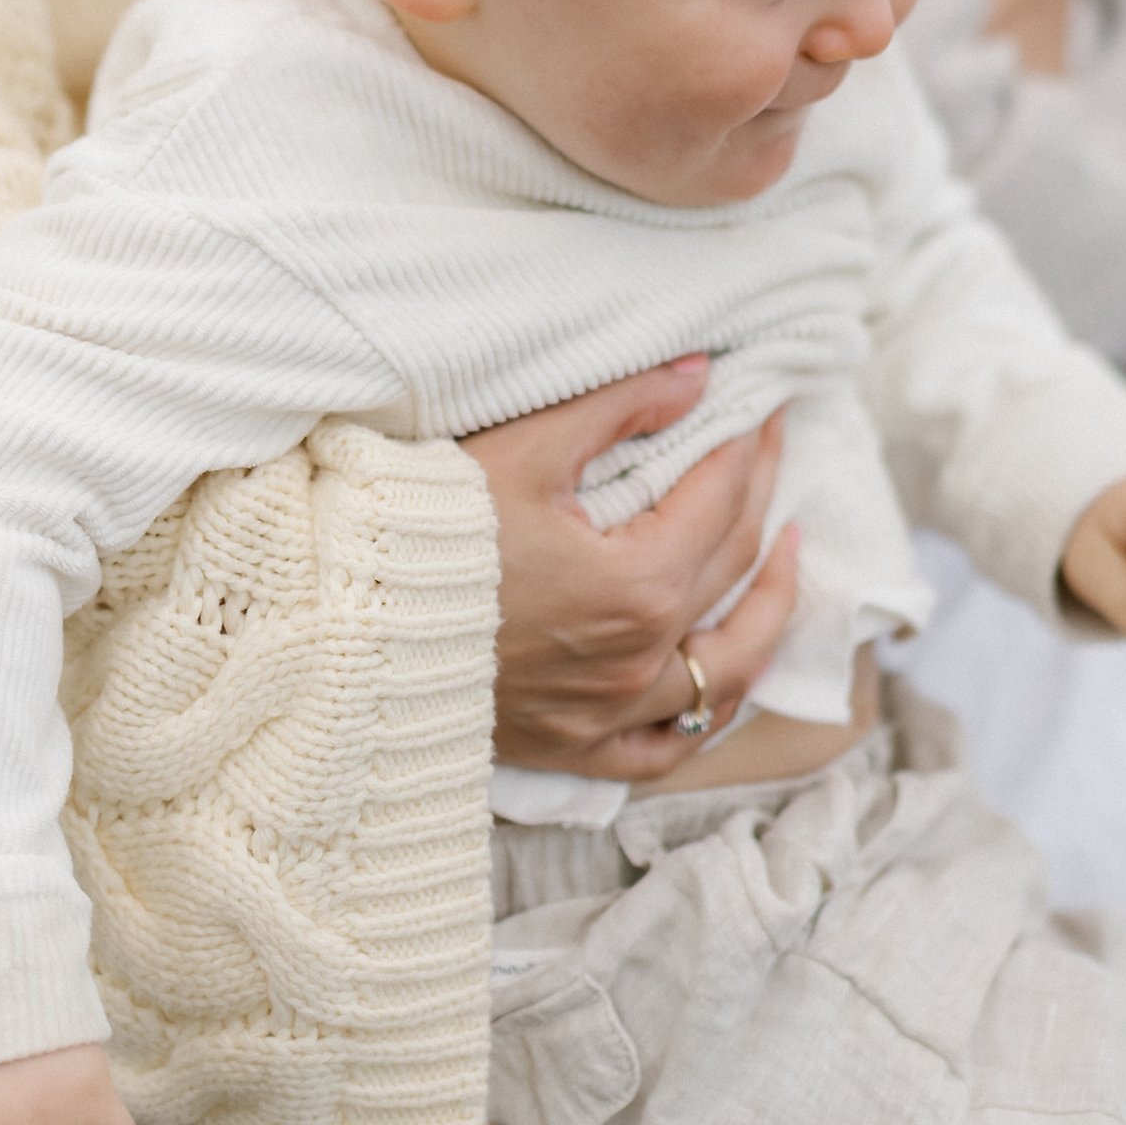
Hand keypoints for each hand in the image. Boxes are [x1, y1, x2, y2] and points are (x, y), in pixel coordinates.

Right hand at [464, 357, 802, 785]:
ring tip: (785, 560)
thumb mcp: (523, 450)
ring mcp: (608, 715)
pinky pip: (664, 749)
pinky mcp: (572, 749)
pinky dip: (704, 715)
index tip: (761, 404)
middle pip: (732, 569)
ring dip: (766, 612)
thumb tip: (699, 375)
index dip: (748, 444)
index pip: (721, 500)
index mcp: (638, 585)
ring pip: (726, 675)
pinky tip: (719, 680)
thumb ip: (618, 406)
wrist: (340, 631)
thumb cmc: (424, 534)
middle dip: (761, 495)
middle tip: (772, 446)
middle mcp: (638, 660)